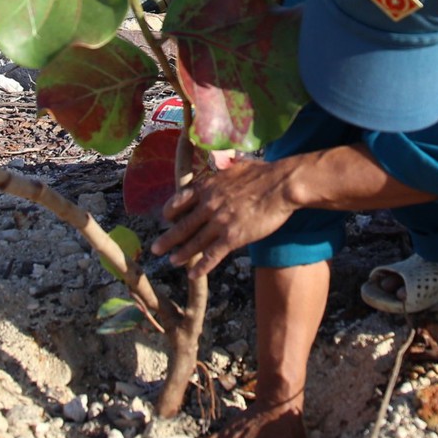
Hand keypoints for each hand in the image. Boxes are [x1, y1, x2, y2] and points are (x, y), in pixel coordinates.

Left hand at [152, 156, 295, 277]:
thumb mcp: (236, 165)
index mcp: (208, 186)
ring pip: (195, 242)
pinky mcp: (232, 237)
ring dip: (181, 254)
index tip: (166, 219)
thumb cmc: (264, 173)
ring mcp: (219, 222)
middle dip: (168, 239)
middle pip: (183, 225)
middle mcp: (208, 205)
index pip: (180, 200)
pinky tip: (193, 274)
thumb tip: (224, 164)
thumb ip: (225, 169)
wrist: (281, 185)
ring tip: (172, 261)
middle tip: (156, 248)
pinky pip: (212, 255)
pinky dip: (201, 266)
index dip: (171, 212)